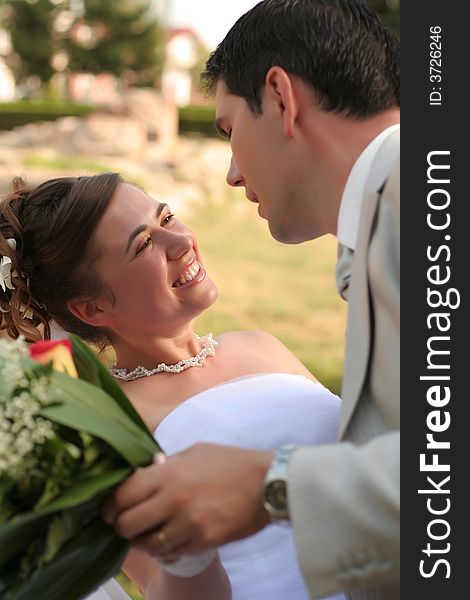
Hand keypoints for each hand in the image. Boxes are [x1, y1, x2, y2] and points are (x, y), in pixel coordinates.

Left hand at [102, 443, 273, 556]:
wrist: (267, 483)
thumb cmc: (231, 462)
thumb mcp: (195, 451)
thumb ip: (168, 464)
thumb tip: (145, 472)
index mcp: (168, 474)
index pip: (122, 495)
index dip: (110, 505)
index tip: (109, 509)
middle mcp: (173, 500)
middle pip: (126, 524)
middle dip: (121, 525)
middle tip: (125, 523)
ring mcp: (187, 524)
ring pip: (146, 544)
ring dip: (142, 541)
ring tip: (146, 533)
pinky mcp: (202, 541)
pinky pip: (171, 551)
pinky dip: (165, 548)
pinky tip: (169, 539)